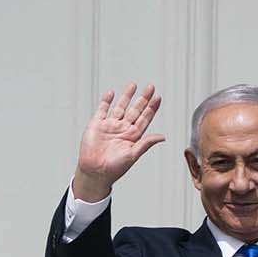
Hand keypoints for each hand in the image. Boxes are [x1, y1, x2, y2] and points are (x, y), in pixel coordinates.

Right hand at [72, 82, 165, 202]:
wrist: (95, 171)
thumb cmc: (115, 167)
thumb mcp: (133, 154)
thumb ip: (146, 143)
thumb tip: (163, 137)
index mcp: (133, 136)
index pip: (145, 118)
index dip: (152, 108)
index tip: (158, 98)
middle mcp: (123, 129)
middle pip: (135, 110)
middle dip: (143, 99)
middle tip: (151, 87)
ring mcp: (110, 125)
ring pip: (120, 107)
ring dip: (126, 96)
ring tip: (133, 85)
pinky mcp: (97, 124)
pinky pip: (102, 110)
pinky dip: (106, 101)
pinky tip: (112, 93)